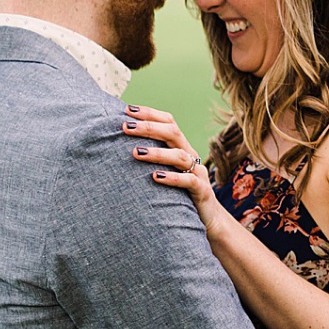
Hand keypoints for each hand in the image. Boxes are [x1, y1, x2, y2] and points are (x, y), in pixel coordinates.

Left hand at [121, 104, 215, 220]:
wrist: (209, 218)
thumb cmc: (179, 194)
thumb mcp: (166, 171)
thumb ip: (151, 159)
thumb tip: (119, 147)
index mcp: (181, 147)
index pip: (168, 122)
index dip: (149, 114)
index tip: (127, 110)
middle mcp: (190, 156)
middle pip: (173, 133)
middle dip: (149, 128)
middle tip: (126, 127)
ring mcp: (197, 172)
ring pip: (179, 155)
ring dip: (156, 152)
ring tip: (136, 152)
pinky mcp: (201, 191)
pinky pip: (189, 181)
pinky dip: (172, 177)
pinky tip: (155, 177)